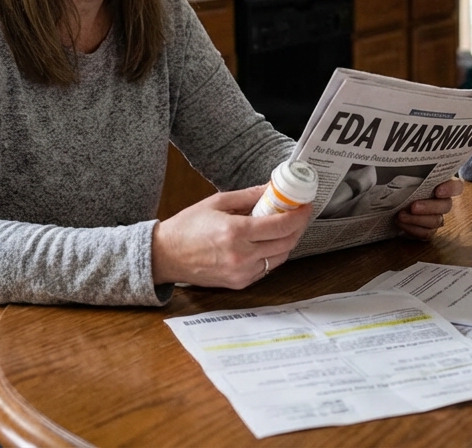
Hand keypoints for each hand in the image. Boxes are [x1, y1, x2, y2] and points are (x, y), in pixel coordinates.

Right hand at [152, 186, 312, 287]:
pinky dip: (272, 254)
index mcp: (235, 233)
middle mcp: (241, 256)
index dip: (299, 215)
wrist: (166, 256)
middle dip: (298, 227)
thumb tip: (271, 189)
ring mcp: (241, 273)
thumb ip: (248, 196)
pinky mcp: (239, 283)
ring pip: (280, 258)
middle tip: (298, 213)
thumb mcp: (217, 203)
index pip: (281, 226)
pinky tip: (267, 242)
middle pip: (286, 243)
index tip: (305, 205)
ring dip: (287, 241)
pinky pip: (266, 268)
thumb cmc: (187, 228)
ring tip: (283, 226)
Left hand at [395, 177, 462, 239]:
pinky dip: (413, 229)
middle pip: (446, 206)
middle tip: (413, 207)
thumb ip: (412, 172)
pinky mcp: (428, 230)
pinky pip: (426, 233)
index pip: (456, 186)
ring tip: (400, 215)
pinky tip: (401, 223)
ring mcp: (437, 217)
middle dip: (429, 207)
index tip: (438, 191)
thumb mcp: (407, 175)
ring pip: (436, 221)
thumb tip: (405, 163)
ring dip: (417, 219)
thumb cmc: (402, 184)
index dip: (451, 189)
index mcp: (442, 184)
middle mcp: (443, 201)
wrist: (392, 201)